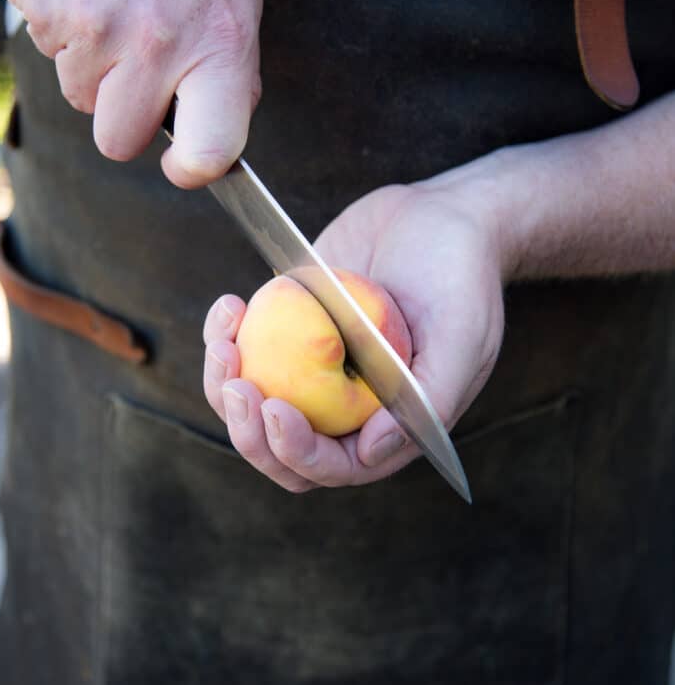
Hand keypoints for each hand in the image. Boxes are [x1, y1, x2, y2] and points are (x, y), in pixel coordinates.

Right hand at [0, 0, 261, 185]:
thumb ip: (229, 64)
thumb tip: (218, 128)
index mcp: (222, 39)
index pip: (214, 148)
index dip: (194, 169)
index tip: (185, 165)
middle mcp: (161, 40)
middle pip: (119, 141)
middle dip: (120, 112)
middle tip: (134, 59)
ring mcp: (99, 28)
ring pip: (81, 99)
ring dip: (92, 64)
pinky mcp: (47, 10)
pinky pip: (50, 56)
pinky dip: (62, 30)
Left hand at [203, 171, 505, 491]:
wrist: (442, 218)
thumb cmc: (462, 277)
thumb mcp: (462, 335)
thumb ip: (427, 397)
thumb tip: (372, 451)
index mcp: (388, 426)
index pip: (333, 465)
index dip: (298, 451)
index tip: (277, 409)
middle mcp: (344, 408)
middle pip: (280, 450)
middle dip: (248, 432)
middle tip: (236, 385)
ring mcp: (310, 371)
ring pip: (252, 404)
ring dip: (223, 386)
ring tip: (223, 342)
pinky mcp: (287, 330)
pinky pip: (244, 350)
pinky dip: (225, 335)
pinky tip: (230, 306)